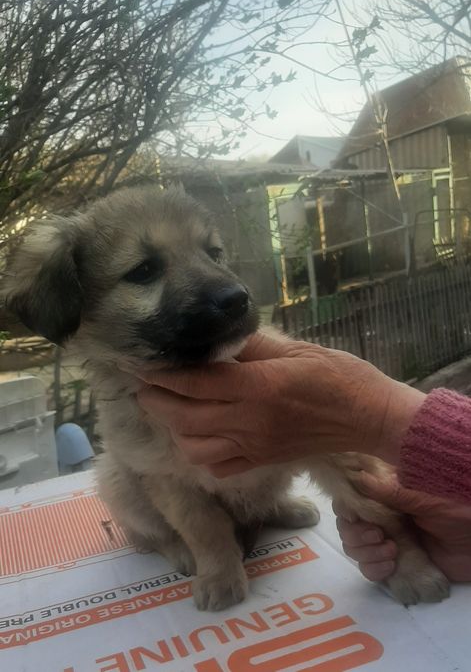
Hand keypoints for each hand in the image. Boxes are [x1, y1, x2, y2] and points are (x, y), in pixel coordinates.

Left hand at [135, 331, 423, 476]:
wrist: (370, 418)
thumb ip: (253, 346)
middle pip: (184, 417)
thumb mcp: (297, 349)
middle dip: (155, 401)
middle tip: (146, 385)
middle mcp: (250, 420)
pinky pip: (218, 467)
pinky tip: (202, 435)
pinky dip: (201, 454)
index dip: (163, 375)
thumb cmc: (340, 375)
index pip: (195, 382)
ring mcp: (255, 446)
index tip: (144, 364)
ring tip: (173, 409)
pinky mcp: (263, 462)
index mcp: (259, 386)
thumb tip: (217, 339)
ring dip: (175, 429)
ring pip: (194, 448)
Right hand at [335, 469, 470, 581]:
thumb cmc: (456, 510)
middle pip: (346, 526)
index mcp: (386, 497)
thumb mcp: (425, 498)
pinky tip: (391, 565)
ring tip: (392, 551)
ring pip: (354, 549)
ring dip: (366, 552)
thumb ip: (392, 492)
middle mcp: (381, 518)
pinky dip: (374, 569)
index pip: (350, 499)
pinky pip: (369, 570)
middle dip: (356, 533)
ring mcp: (386, 542)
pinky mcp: (395, 565)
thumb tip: (359, 477)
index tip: (353, 515)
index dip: (345, 508)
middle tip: (378, 535)